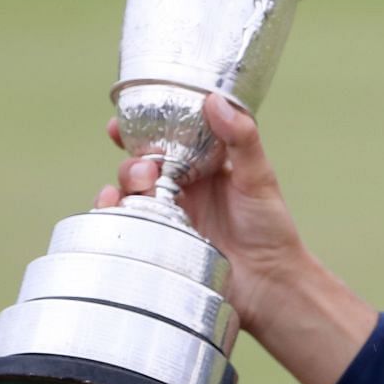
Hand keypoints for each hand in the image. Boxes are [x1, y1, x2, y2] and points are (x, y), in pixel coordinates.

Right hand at [95, 92, 375, 383]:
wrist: (267, 283)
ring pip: (129, 190)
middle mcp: (182, 186)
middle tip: (148, 170)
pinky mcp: (159, 240)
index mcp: (203, 163)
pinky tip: (114, 209)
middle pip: (140, 162)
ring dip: (123, 184)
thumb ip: (241, 138)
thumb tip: (215, 100)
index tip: (121, 121)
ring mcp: (168, 214)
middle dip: (133, 160)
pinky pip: (126, 221)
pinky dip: (113, 212)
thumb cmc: (270, 229)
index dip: (140, 126)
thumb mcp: (258, 176)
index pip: (166, 137)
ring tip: (140, 189)